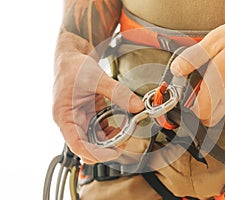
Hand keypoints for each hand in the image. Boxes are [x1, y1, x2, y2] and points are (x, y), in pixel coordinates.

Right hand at [53, 32, 143, 163]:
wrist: (71, 57)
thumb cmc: (73, 67)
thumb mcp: (97, 78)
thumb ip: (118, 93)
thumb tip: (136, 106)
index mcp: (64, 116)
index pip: (77, 144)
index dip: (96, 153)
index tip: (114, 152)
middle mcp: (70, 121)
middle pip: (87, 145)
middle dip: (107, 147)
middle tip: (125, 139)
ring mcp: (79, 119)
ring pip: (95, 139)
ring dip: (111, 139)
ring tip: (126, 130)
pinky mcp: (87, 115)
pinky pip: (99, 129)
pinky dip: (111, 130)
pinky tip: (121, 125)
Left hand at [171, 16, 224, 128]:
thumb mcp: (215, 40)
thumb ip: (193, 58)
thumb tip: (177, 69)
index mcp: (217, 82)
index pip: (198, 110)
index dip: (189, 106)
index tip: (188, 96)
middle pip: (209, 117)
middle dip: (200, 110)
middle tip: (198, 95)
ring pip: (223, 117)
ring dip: (214, 109)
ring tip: (214, 92)